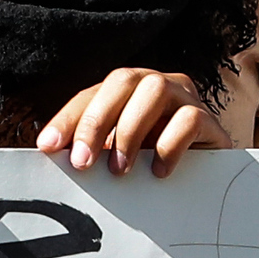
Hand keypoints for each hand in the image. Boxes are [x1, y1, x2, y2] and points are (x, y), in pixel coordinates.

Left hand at [36, 69, 233, 176]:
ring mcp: (185, 98)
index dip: (68, 118)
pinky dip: (170, 146)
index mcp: (127, 91)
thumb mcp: (117, 156)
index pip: (92, 94)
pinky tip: (159, 172)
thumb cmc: (153, 164)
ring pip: (155, 89)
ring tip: (120, 170)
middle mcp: (156, 85)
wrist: (207, 176)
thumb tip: (55, 158)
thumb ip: (93, 152)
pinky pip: (190, 119)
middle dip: (96, 121)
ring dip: (131, 130)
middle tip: (82, 162)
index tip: (48, 146)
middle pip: (122, 80)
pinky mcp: (210, 120)